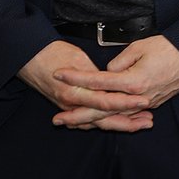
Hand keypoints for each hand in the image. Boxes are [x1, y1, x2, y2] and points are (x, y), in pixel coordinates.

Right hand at [19, 40, 152, 132]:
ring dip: (121, 124)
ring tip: (141, 124)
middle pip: (104, 118)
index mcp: (76, 91)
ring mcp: (70, 109)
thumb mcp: (79, 59)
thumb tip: (115, 80)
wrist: (29, 58)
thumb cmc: (53, 54)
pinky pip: (88, 122)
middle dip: (128, 121)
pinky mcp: (69, 108)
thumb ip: (97, 75)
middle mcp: (73, 104)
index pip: (106, 101)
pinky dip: (105, 124)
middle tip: (148, 122)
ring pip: (98, 123)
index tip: (145, 101)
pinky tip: (120, 124)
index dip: (126, 102)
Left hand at [51, 35, 178, 128]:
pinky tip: (99, 121)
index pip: (98, 82)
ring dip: (92, 120)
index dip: (76, 78)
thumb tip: (107, 73)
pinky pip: (127, 115)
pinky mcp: (152, 104)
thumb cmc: (171, 48)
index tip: (59, 75)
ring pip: (114, 116)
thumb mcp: (141, 47)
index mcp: (133, 81)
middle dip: (77, 114)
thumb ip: (119, 62)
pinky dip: (111, 119)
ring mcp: (146, 103)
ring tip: (73, 123)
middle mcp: (138, 97)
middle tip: (57, 120)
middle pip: (102, 109)